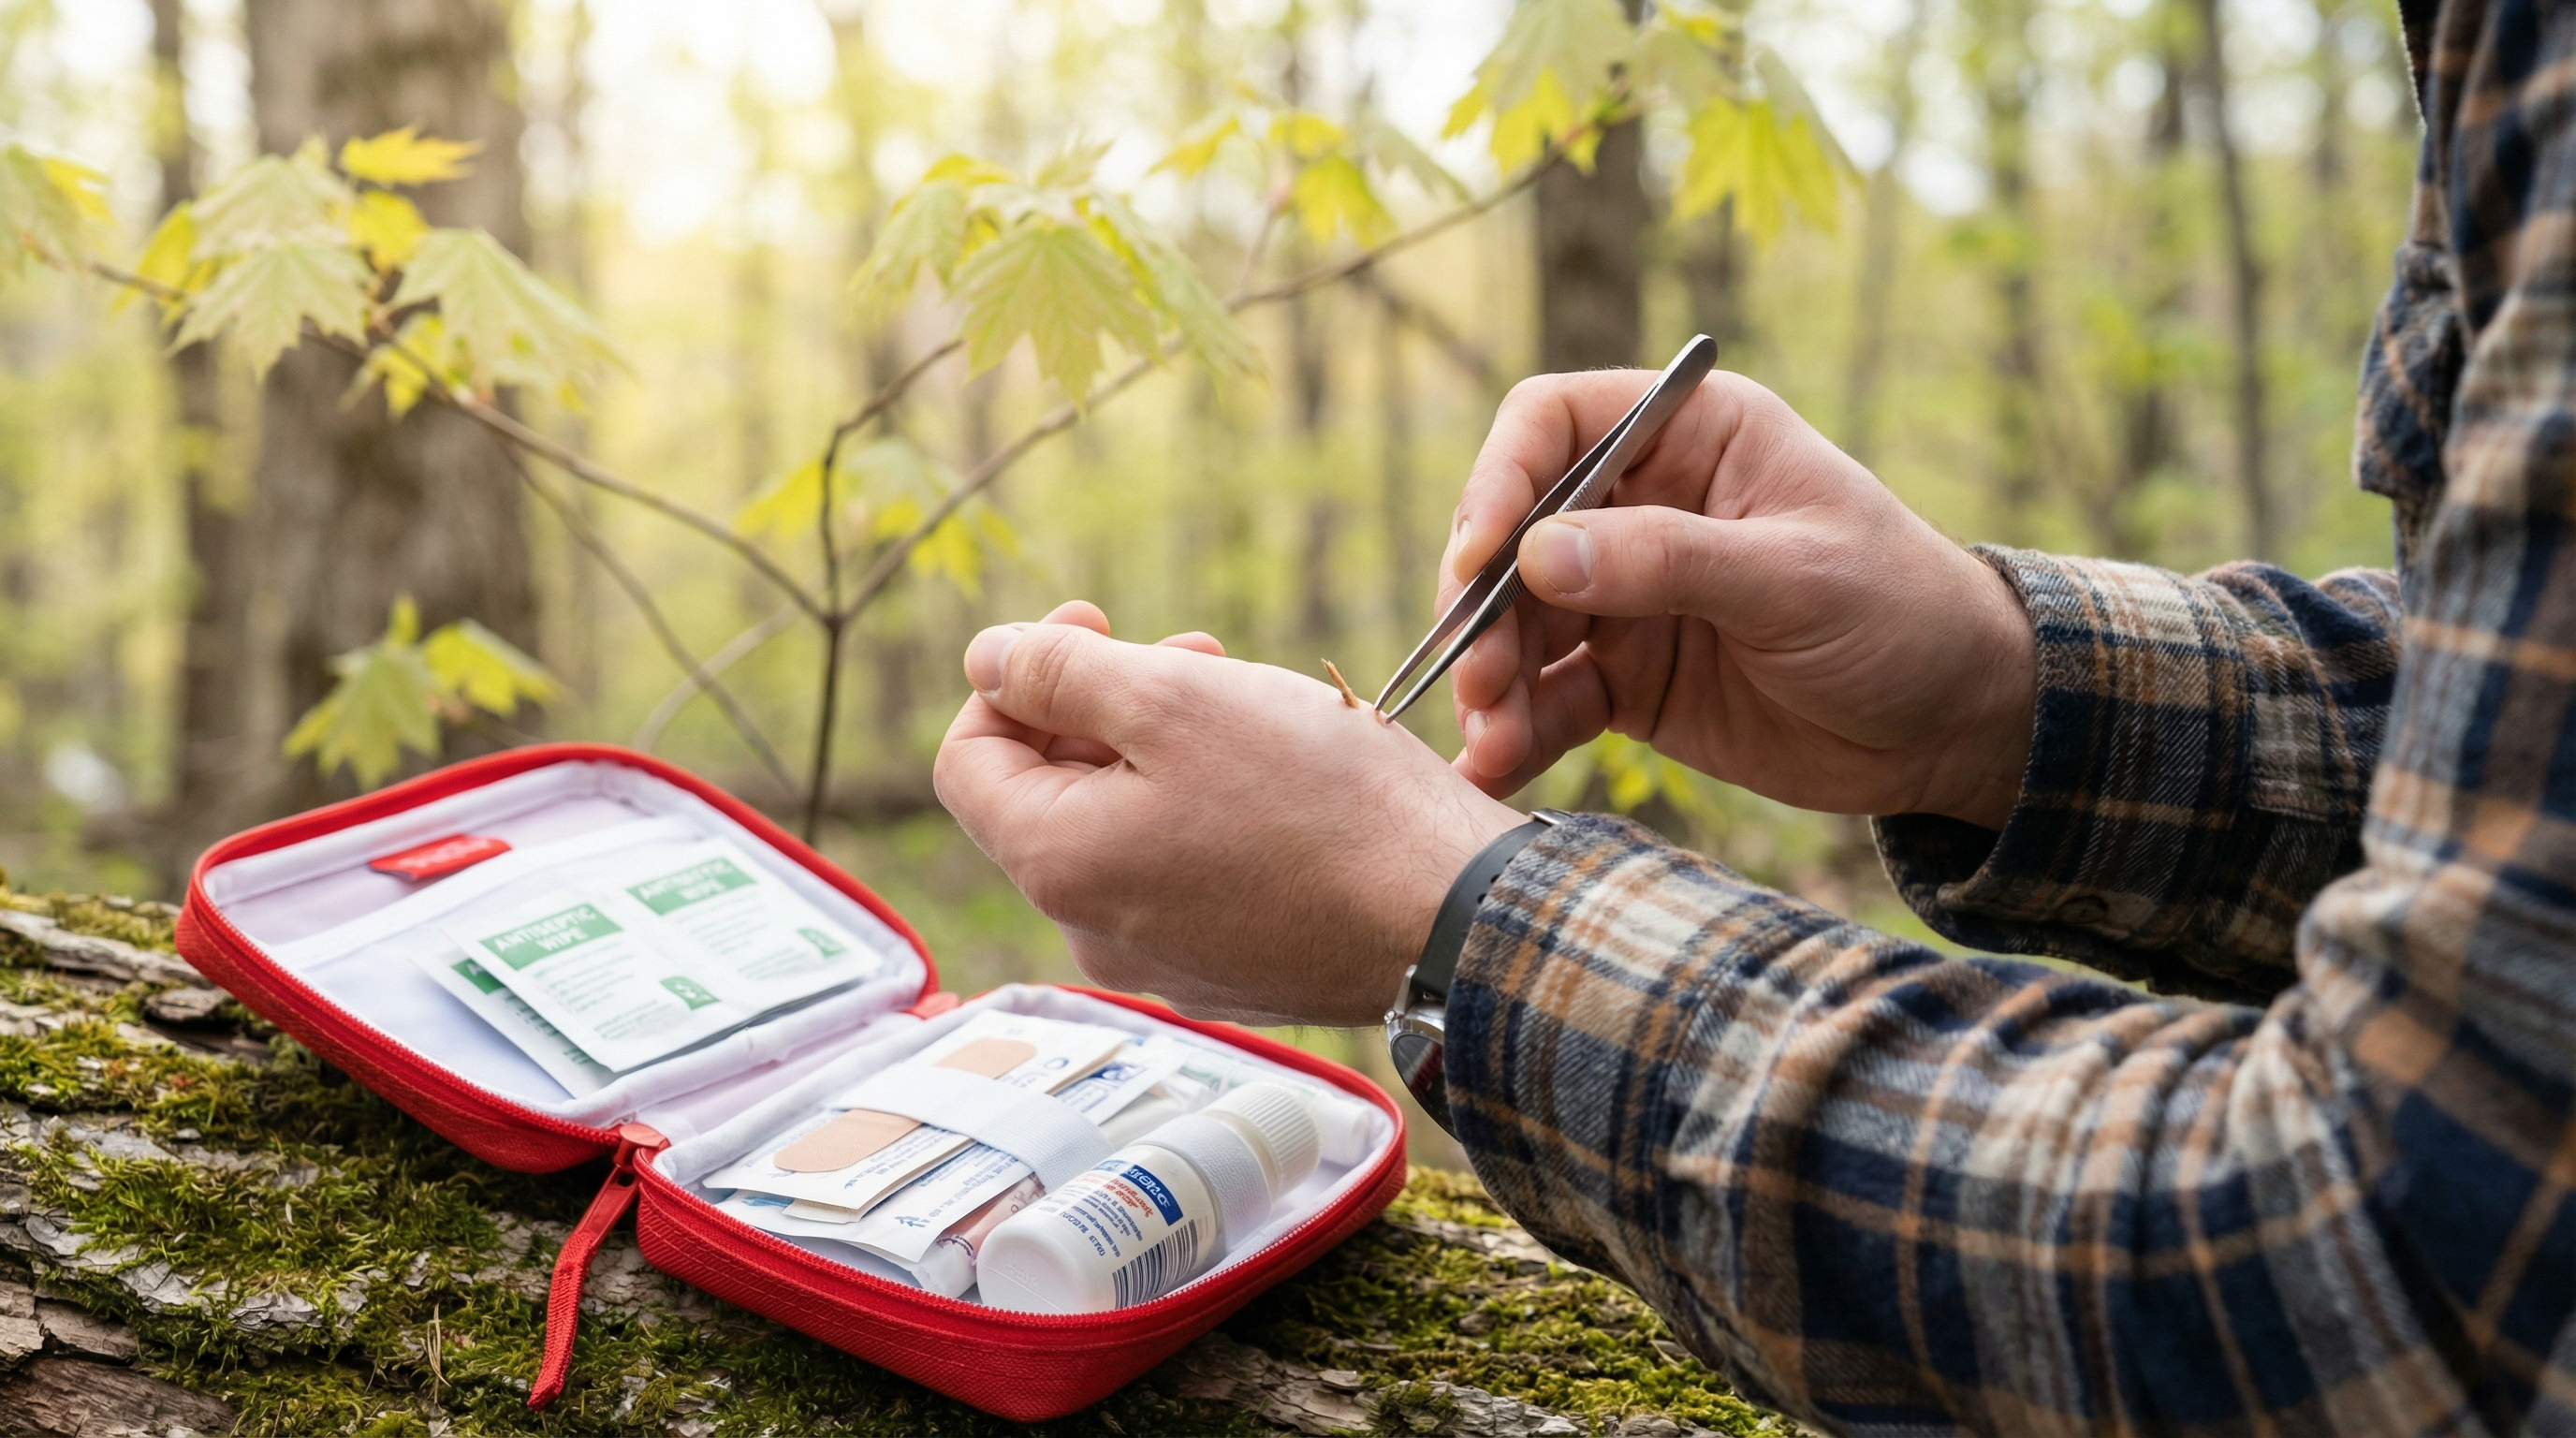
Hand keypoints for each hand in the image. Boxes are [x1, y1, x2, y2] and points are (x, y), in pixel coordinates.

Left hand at [933, 601, 1523, 1025]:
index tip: (1093, 624)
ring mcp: (1164, 959)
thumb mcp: (1176, 698)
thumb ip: (1060, 674)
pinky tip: (1282, 780)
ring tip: (1247, 703)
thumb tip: (985, 659)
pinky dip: (1207, 812)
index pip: (967, 760)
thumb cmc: (1321, 802)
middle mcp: (1092, 930)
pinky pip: (1183, 874)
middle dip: (1101, 705)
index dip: (1013, 677)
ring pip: (1123, 829)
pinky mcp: (1230, 970)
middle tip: (1191, 648)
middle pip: (1049, 794)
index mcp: (1058, 864)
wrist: (1454, 917)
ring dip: (1161, 752)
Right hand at [1444, 370, 2034, 828]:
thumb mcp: (1795, 578)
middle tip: (1478, 675)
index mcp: (1689, 438)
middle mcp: (1642, 508)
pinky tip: (1493, 770)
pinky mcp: (1628, 682)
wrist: (1958, 725)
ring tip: (1487, 733)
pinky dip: (1516, 733)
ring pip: (1519, 625)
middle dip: (1484, 605)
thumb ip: (1669, 561)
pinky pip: (1549, 700)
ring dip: (1491, 677)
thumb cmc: (1902, 614)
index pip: (1553, 424)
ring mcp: (1629, 599)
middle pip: (1515, 535)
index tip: (1480, 561)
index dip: (1500, 482)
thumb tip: (1536, 556)